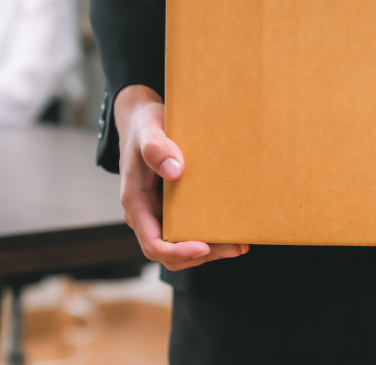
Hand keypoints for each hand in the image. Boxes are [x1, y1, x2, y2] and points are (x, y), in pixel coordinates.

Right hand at [115, 85, 247, 271]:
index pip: (153, 243)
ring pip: (180, 245)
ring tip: (240, 243)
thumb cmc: (143, 125)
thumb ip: (156, 148)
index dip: (178, 252)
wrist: (142, 121)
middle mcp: (145, 213)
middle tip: (235, 247)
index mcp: (135, 201)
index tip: (204, 246)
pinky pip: (188, 229)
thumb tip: (175, 171)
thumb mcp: (148, 130)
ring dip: (210, 249)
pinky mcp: (172, 207)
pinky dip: (209, 234)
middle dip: (202, 255)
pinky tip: (232, 228)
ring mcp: (158, 212)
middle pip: (170, 253)